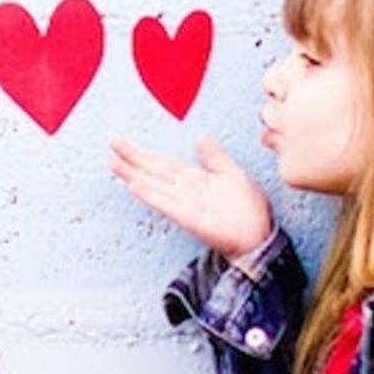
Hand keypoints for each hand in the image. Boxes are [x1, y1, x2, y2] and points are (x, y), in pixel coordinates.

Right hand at [109, 136, 272, 261]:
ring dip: (133, 175)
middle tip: (111, 144)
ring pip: (154, 186)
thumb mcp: (233, 174)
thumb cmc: (249, 209)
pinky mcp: (191, 219)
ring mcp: (185, 205)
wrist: (262, 236)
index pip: (162, 163)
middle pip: (153, 171)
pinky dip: (151, 195)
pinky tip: (135, 186)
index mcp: (193, 179)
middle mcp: (184, 191)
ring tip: (114, 164)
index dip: (142, 153)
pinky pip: (167, 205)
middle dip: (132, 159)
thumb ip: (215, 157)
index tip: (121, 142)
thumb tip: (200, 137)